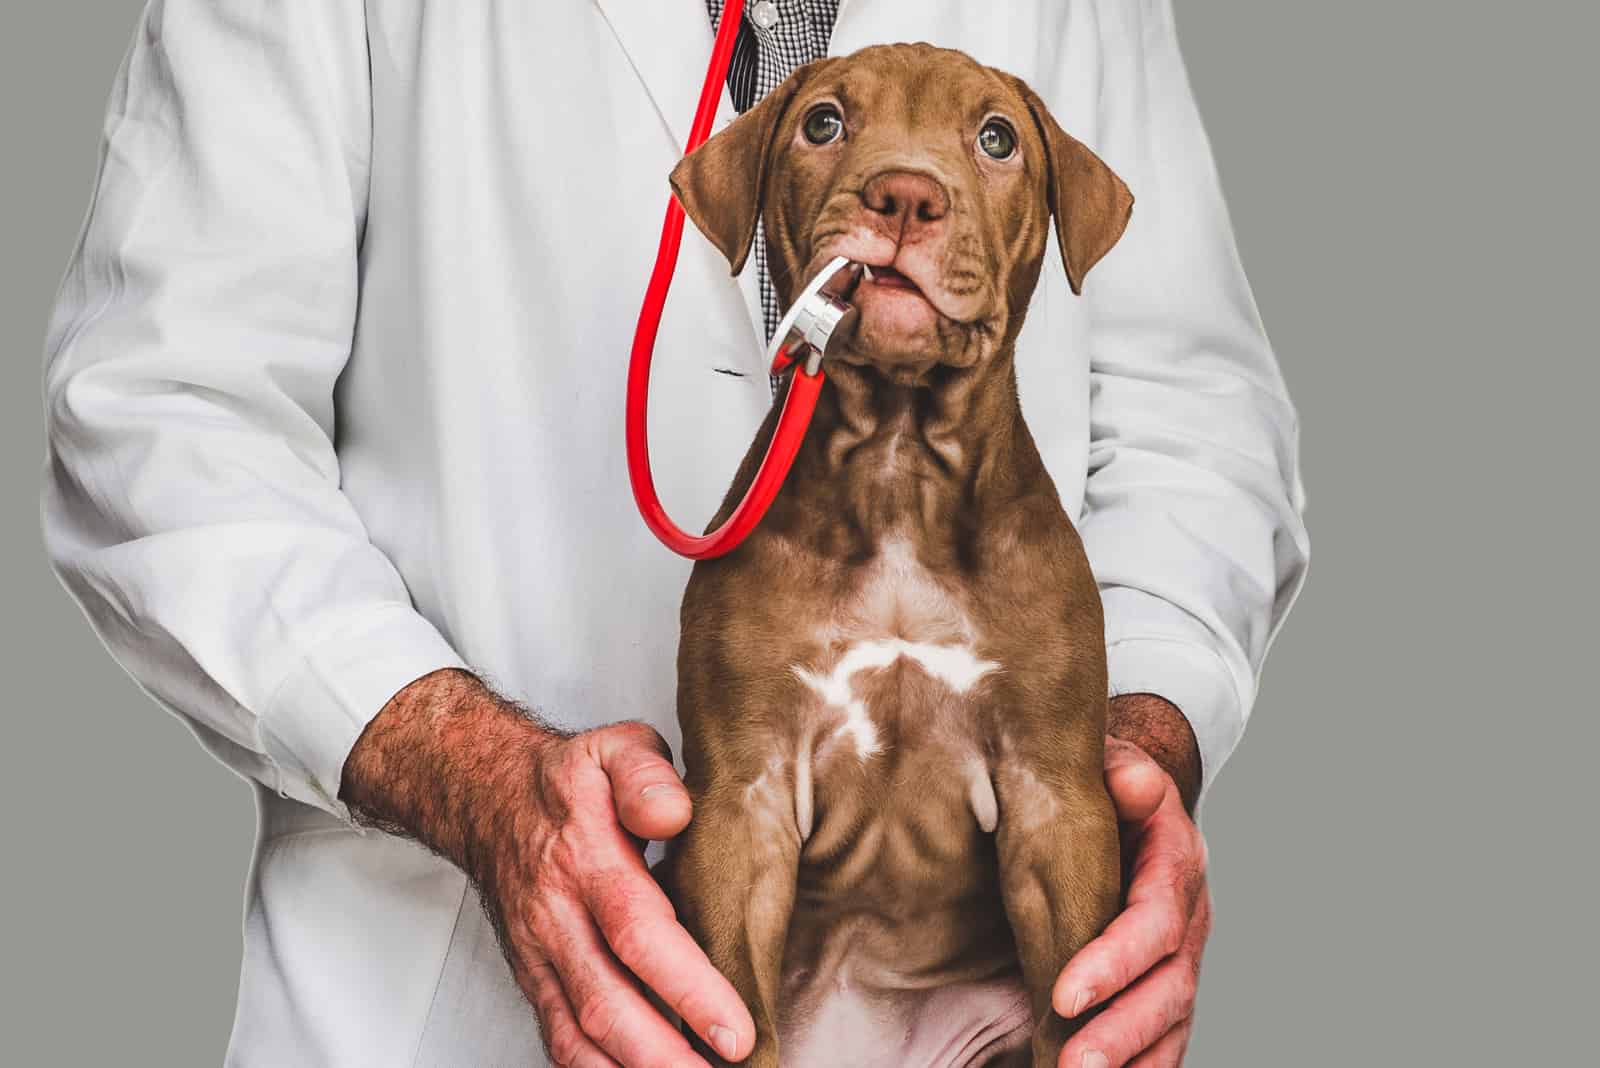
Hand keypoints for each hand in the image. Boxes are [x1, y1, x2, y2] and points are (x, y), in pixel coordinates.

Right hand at [341, 669, 754, 1067]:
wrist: (487, 797)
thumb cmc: (570, 780)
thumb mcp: (616, 747)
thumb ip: (648, 774)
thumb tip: (674, 812)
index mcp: (585, 857)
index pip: (636, 929)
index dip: (687, 984)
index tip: (736, 1027)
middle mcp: (556, 916)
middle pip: (607, 1003)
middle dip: (668, 1054)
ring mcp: (540, 956)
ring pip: (580, 1037)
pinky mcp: (534, 982)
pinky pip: (561, 1043)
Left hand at [1052, 698, 1210, 1067]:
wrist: (1132, 799)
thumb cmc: (1107, 784)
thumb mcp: (1115, 763)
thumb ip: (1122, 772)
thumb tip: (1132, 784)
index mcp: (1176, 865)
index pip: (1153, 922)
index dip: (1115, 961)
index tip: (1065, 993)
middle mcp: (1188, 919)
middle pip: (1168, 988)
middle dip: (1122, 1031)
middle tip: (1076, 1065)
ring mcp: (1181, 958)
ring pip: (1170, 1022)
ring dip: (1132, 1060)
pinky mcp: (1164, 985)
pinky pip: (1164, 1037)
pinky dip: (1144, 1066)